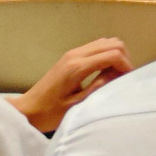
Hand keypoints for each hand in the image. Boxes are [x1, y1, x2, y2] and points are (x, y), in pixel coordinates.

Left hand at [13, 37, 132, 132]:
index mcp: (77, 67)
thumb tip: (118, 74)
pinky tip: (105, 71)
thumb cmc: (50, 113)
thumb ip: (98, 86)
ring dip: (116, 54)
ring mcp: (73, 53)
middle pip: (112, 43)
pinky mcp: (71, 56)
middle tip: (124, 76)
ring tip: (116, 74)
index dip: (126, 65)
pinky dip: (107, 54)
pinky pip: (96, 46)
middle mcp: (76, 54)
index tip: (128, 79)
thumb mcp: (77, 105)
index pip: (112, 54)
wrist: (27, 110)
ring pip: (105, 42)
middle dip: (124, 58)